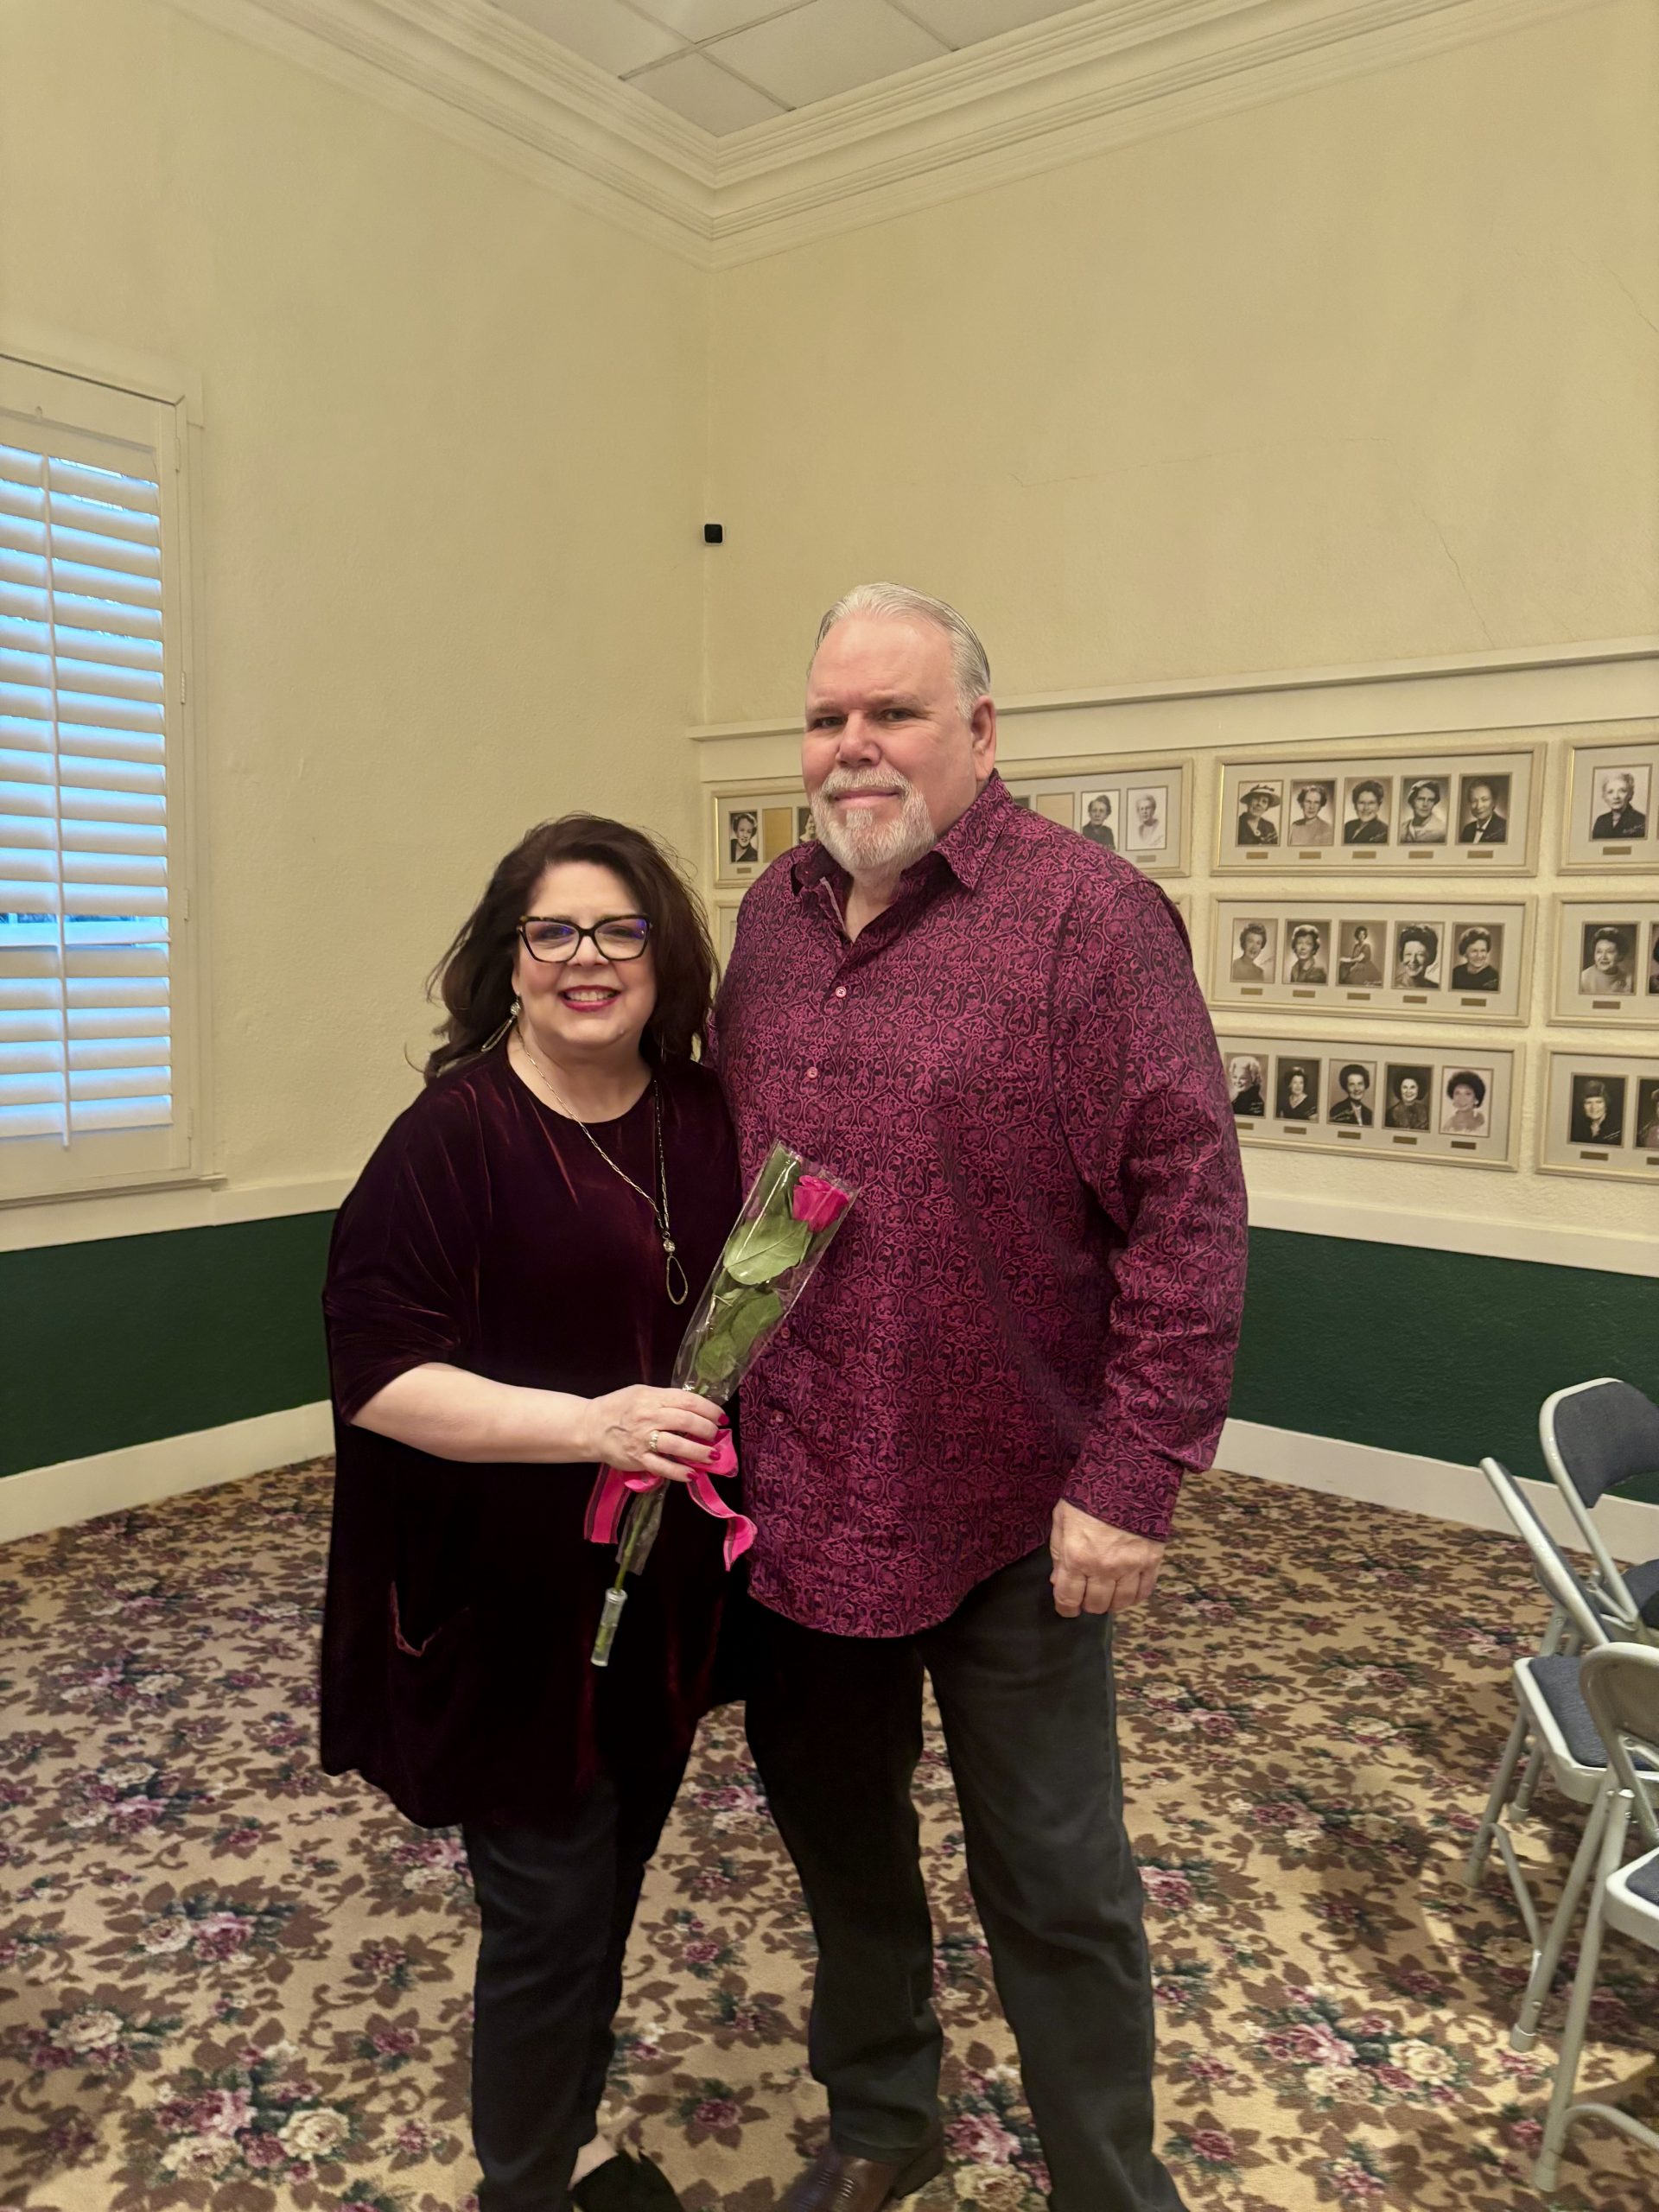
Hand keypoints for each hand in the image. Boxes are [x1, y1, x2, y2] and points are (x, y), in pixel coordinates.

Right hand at [586, 1387, 724, 1481]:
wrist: (590, 1427)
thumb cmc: (618, 1407)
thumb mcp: (642, 1393)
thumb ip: (666, 1399)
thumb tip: (696, 1407)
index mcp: (652, 1398)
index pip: (688, 1401)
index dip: (709, 1409)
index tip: (721, 1417)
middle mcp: (649, 1417)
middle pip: (687, 1421)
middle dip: (708, 1430)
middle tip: (716, 1436)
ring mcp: (643, 1439)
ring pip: (678, 1445)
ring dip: (700, 1452)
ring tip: (713, 1456)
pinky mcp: (638, 1459)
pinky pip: (663, 1467)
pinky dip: (679, 1472)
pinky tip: (692, 1474)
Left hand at [1049, 1500, 1165, 1616]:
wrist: (1127, 1474)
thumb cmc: (1088, 1494)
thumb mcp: (1062, 1520)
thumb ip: (1059, 1552)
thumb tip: (1058, 1580)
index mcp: (1077, 1556)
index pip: (1068, 1598)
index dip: (1065, 1608)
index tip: (1066, 1609)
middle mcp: (1103, 1567)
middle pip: (1095, 1605)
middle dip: (1087, 1604)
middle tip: (1086, 1595)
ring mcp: (1130, 1566)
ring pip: (1120, 1603)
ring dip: (1111, 1602)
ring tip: (1107, 1593)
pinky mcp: (1152, 1561)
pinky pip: (1144, 1591)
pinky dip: (1134, 1596)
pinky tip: (1127, 1589)